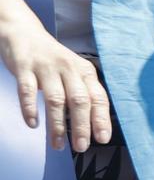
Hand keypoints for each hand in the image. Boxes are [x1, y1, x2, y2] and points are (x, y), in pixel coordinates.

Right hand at [0, 8, 108, 150]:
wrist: (23, 32)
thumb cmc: (53, 60)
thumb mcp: (74, 72)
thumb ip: (83, 93)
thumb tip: (94, 125)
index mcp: (85, 71)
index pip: (98, 98)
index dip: (102, 119)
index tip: (103, 139)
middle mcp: (69, 68)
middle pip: (79, 101)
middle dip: (82, 126)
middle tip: (81, 147)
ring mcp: (46, 67)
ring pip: (55, 99)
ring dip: (57, 125)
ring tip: (57, 145)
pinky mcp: (24, 67)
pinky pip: (27, 90)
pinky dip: (30, 109)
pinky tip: (33, 124)